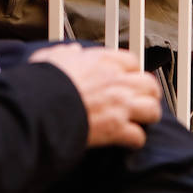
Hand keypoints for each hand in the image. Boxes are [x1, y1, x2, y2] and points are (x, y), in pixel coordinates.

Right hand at [29, 44, 161, 147]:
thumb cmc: (43, 84)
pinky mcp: (116, 129)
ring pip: (152, 109)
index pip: (132, 62)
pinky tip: (128, 141)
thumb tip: (71, 51)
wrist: (40, 107)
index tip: (128, 78)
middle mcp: (116, 81)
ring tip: (140, 121)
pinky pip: (139, 136)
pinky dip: (134, 140)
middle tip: (142, 100)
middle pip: (150, 84)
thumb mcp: (51, 57)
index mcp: (103, 61)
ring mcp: (120, 105)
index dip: (132, 72)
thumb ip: (65, 53)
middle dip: (148, 93)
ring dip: (147, 116)